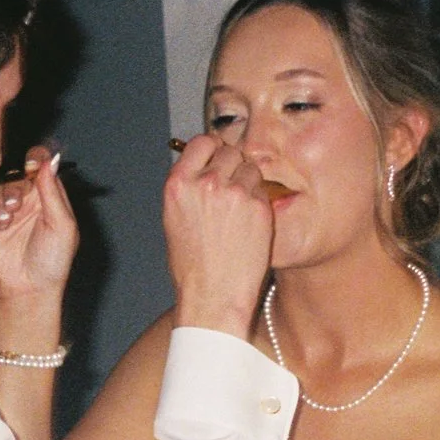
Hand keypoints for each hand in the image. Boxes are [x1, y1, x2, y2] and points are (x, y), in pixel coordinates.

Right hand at [0, 146, 76, 311]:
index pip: (41, 165)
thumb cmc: (53, 260)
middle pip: (16, 172)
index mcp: (49, 196)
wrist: (28, 287)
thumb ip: (54, 193)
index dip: (36, 160)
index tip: (32, 168)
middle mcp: (28, 198)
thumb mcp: (62, 226)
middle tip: (18, 204)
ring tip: (9, 218)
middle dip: (16, 184)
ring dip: (3, 197)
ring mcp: (7, 208)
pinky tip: (0, 225)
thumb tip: (49, 161)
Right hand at [162, 133, 273, 336]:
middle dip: (232, 165)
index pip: (201, 142)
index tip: (217, 159)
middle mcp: (206, 183)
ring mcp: (235, 193)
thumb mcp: (175, 220)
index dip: (212, 150)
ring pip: (250, 168)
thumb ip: (189, 188)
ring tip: (239, 212)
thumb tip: (205, 167)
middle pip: (229, 150)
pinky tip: (250, 224)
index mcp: (179, 184)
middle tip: (232, 190)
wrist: (213, 297)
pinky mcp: (259, 206)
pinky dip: (260, 202)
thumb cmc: (192, 267)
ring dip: (249, 182)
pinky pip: (264, 190)